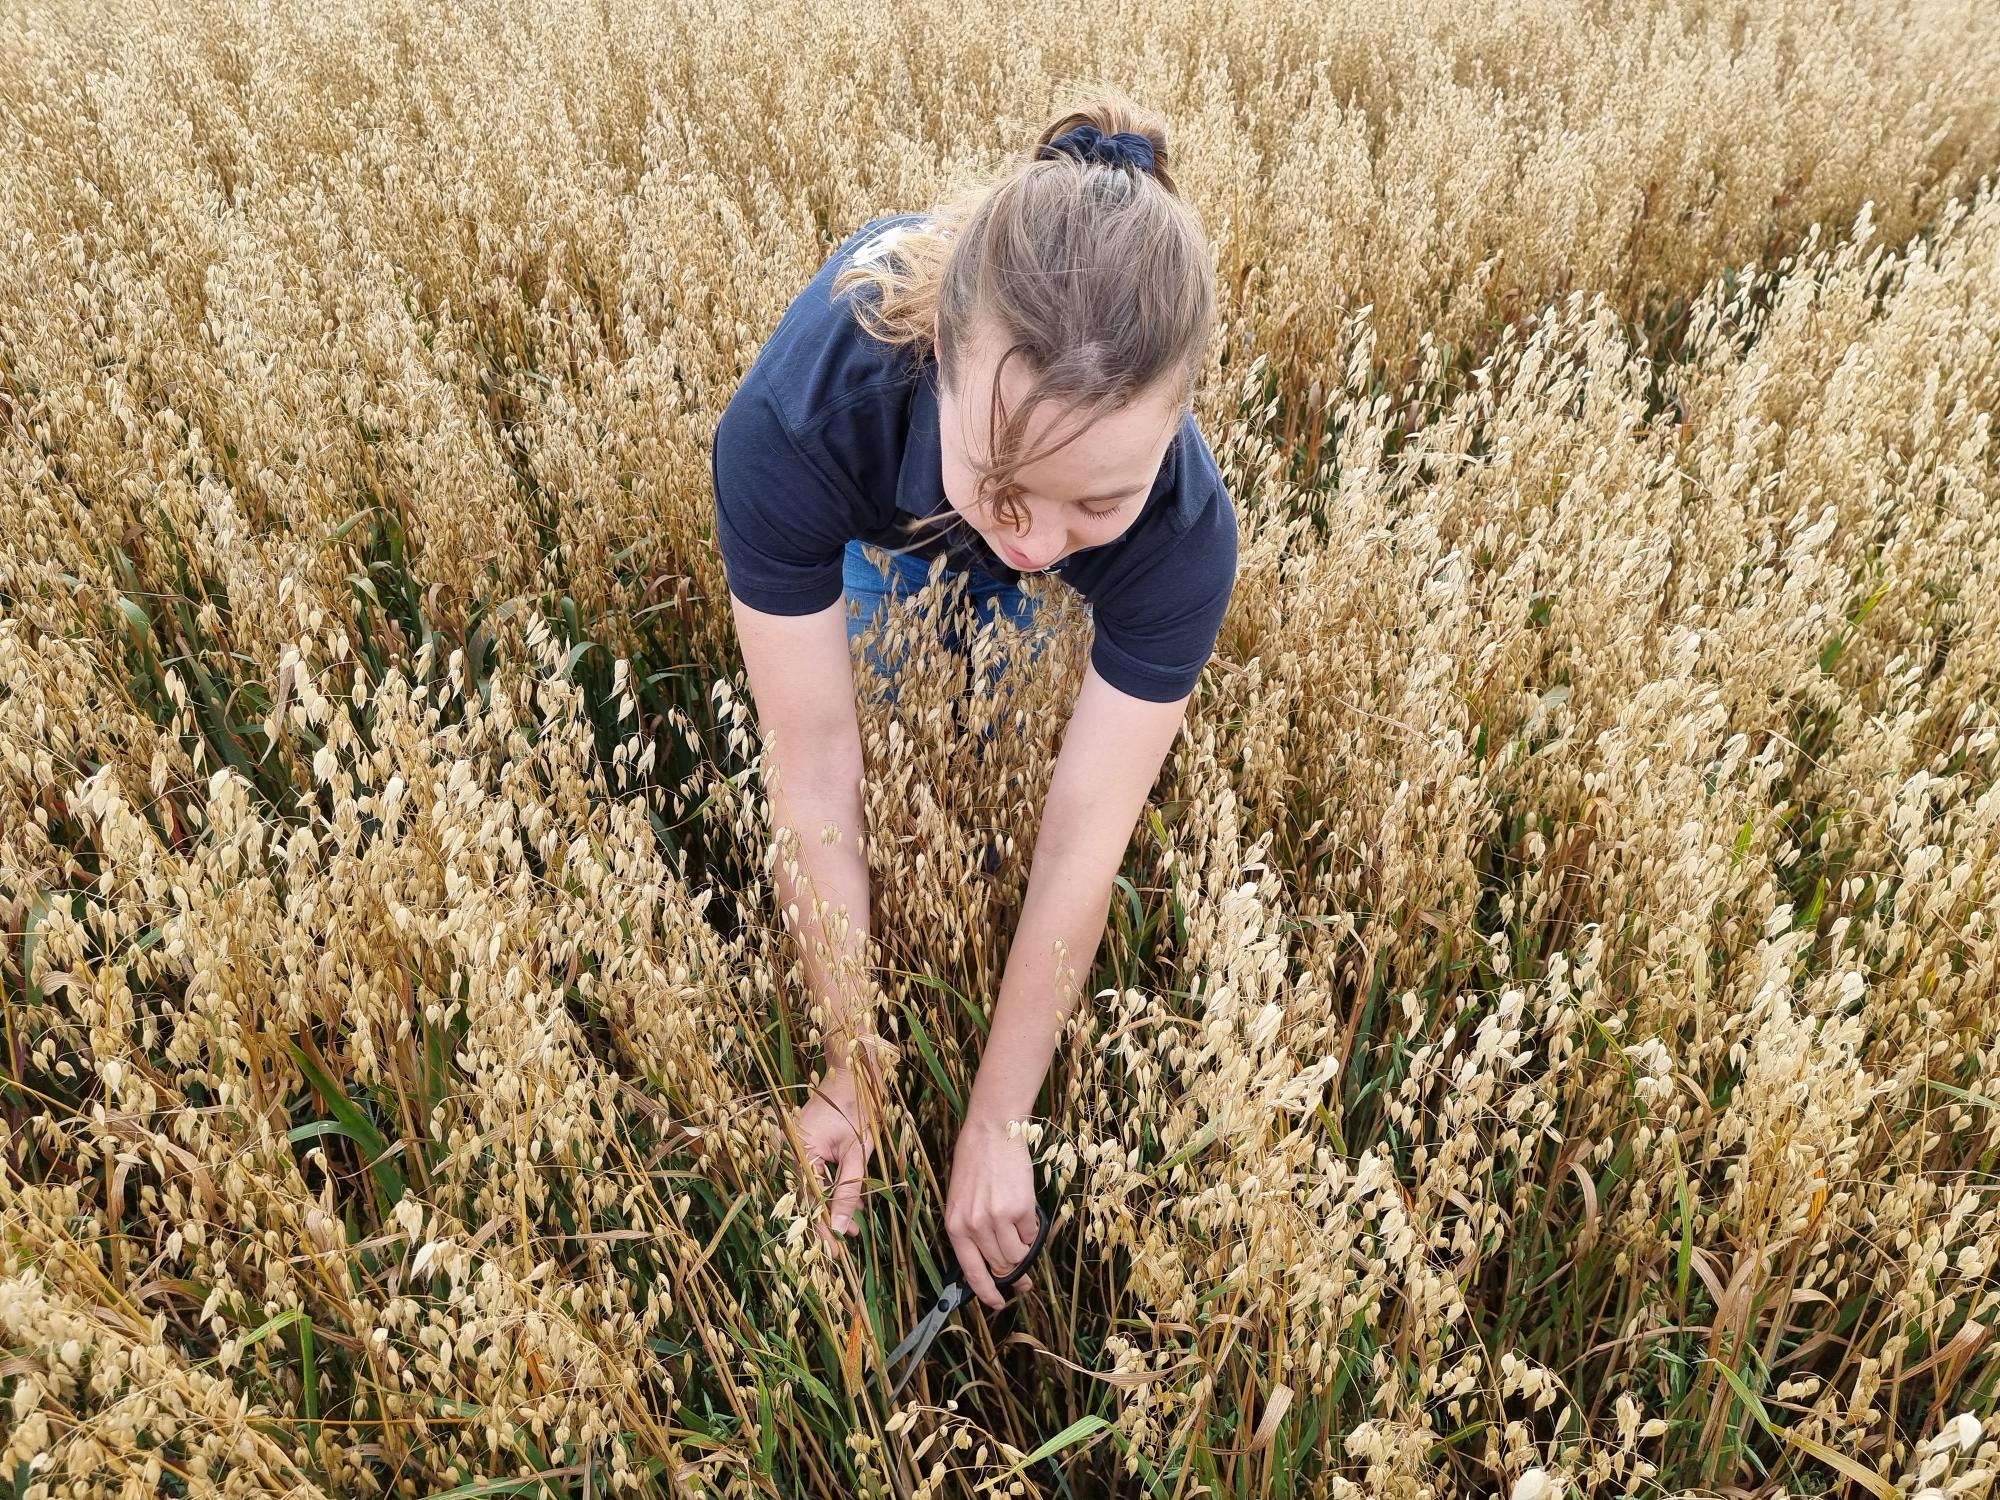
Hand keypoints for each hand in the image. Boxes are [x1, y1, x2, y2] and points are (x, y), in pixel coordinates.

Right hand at [793, 1063, 878, 1251]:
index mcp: (800, 1152)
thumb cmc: (858, 1109)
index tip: (833, 1251)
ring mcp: (793, 1146)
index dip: (821, 1228)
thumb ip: (848, 1191)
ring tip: (852, 1225)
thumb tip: (840, 1227)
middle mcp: (790, 1151)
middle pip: (806, 1196)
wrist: (853, 1075)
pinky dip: (828, 1188)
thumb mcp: (857, 1153)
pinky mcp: (802, 1144)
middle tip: (846, 1240)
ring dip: (829, 1205)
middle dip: (826, 1220)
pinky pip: (813, 1173)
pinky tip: (846, 1201)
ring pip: (810, 1186)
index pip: (809, 1201)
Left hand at [945, 1114, 1039, 1310]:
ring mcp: (998, 1219)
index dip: (986, 1292)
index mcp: (955, 1227)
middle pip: (1000, 1265)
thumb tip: (992, 1261)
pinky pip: (1032, 1233)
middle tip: (1023, 1277)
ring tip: (1021, 1233)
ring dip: (1024, 1248)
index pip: (971, 1272)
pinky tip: (1025, 1212)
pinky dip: (1032, 1229)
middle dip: (1013, 1272)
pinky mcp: (1020, 1209)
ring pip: (1018, 1253)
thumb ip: (971, 1231)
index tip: (998, 1303)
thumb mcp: (960, 1201)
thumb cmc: (974, 1163)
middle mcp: (974, 1227)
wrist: (991, 1132)